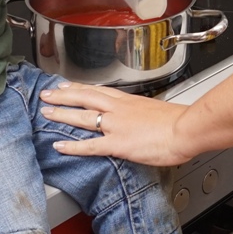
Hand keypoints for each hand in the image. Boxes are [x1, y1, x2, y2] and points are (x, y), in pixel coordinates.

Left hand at [40, 82, 192, 166]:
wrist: (186, 128)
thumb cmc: (179, 122)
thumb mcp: (159, 111)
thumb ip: (145, 115)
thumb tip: (144, 121)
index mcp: (129, 101)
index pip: (99, 91)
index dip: (81, 88)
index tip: (68, 86)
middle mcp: (119, 109)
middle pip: (85, 98)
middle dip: (64, 95)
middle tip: (47, 94)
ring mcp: (116, 125)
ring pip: (82, 116)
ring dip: (62, 114)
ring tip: (46, 113)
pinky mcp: (117, 143)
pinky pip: (89, 145)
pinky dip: (72, 146)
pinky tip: (59, 147)